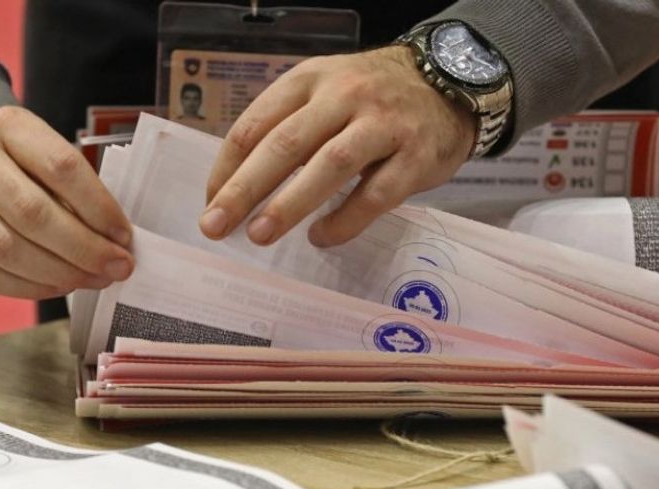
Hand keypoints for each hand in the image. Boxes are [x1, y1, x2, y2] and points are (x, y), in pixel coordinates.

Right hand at [0, 106, 133, 298]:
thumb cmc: (15, 155)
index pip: (62, 168)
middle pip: (33, 214)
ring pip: (8, 250)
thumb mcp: (44, 148)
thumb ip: (76, 188)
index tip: (125, 236)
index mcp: (8, 128)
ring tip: (93, 280)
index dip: (99, 207)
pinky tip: (58, 286)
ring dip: (60, 273)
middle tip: (117, 267)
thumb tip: (113, 241)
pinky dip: (28, 288)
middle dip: (84, 250)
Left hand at [201, 46, 474, 246]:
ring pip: (329, 166)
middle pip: (285, 144)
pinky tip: (321, 237)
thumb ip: (287, 127)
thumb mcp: (324, 93)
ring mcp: (383, 125)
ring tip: (259, 235)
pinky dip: (345, 220)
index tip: (210, 202)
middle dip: (244, 189)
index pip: (256, 124)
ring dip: (289, 204)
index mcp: (310, 81)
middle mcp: (344, 96)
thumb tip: (238, 184)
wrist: (448, 83)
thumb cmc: (371, 100)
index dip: (227, 167)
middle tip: (215, 225)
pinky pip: (375, 194)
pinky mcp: (416, 156)